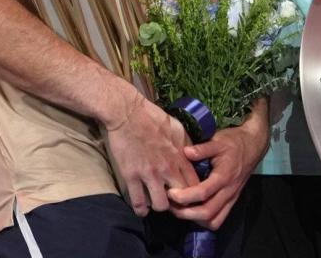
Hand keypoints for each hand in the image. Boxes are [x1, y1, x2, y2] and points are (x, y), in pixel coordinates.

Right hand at [105, 93, 200, 216]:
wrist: (126, 112)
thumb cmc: (151, 116)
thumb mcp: (177, 127)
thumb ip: (186, 144)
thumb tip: (191, 154)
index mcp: (179, 156)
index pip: (194, 183)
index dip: (192, 192)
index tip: (187, 194)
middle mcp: (167, 168)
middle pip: (181, 198)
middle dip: (179, 203)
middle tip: (172, 201)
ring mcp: (149, 174)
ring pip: (160, 205)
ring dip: (159, 206)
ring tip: (155, 202)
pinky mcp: (131, 176)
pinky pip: (138, 203)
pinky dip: (140, 209)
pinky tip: (141, 207)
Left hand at [167, 110, 268, 229]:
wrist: (253, 145)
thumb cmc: (234, 142)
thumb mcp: (218, 140)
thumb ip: (202, 148)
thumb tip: (185, 152)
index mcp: (224, 176)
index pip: (203, 193)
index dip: (184, 196)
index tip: (170, 192)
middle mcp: (228, 191)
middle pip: (207, 213)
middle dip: (185, 213)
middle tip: (171, 205)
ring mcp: (231, 198)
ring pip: (214, 220)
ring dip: (195, 219)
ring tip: (180, 209)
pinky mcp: (232, 201)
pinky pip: (219, 219)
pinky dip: (205, 220)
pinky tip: (194, 211)